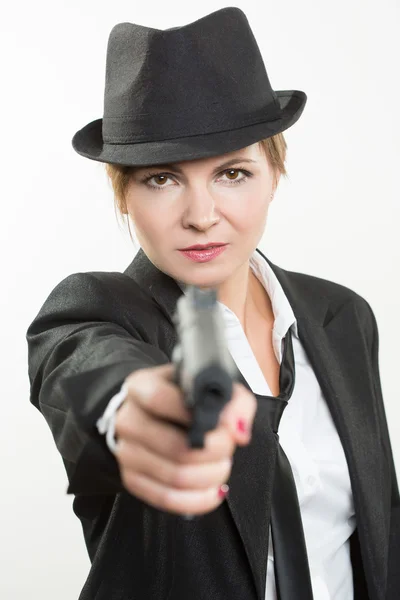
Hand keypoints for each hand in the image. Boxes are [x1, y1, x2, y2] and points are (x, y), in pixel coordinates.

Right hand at [114, 363, 256, 515]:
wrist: (157, 414)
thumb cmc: (187, 398)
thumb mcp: (211, 386)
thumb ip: (234, 402)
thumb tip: (237, 432)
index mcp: (140, 387)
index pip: (160, 400)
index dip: (196, 416)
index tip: (222, 425)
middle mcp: (128, 419)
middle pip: (175, 447)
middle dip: (215, 452)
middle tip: (229, 447)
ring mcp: (126, 452)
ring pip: (176, 476)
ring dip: (211, 476)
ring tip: (223, 465)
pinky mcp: (132, 479)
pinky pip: (167, 498)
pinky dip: (198, 499)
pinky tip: (214, 490)